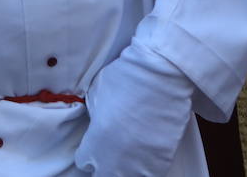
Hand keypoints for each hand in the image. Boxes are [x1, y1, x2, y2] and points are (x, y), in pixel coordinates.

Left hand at [75, 44, 193, 174]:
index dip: (88, 153)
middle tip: (109, 153)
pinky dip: (146, 166)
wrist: (161, 79)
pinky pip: (150, 173)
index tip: (93, 146)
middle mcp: (114, 161)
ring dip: (126, 169)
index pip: (84, 163)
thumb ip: (94, 117)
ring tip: (128, 155)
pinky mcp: (162, 162)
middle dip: (103, 167)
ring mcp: (140, 165)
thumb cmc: (125, 81)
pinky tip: (145, 155)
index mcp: (94, 145)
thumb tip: (98, 121)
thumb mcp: (95, 96)